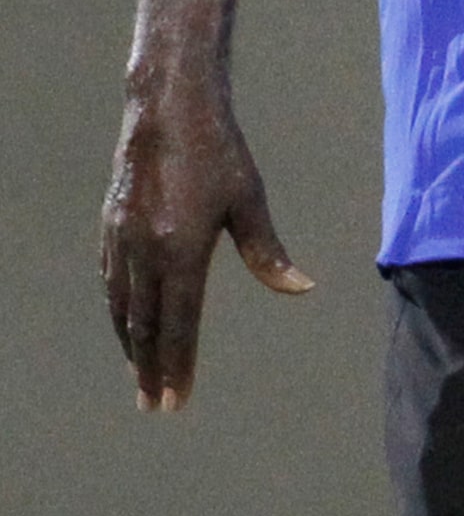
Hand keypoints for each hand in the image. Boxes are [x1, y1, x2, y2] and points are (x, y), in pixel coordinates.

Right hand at [100, 85, 312, 411]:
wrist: (166, 110)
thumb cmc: (218, 152)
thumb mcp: (249, 200)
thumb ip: (268, 252)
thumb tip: (302, 288)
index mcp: (181, 250)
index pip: (179, 324)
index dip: (178, 365)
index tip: (175, 400)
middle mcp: (144, 252)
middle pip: (146, 326)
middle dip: (151, 369)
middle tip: (154, 405)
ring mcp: (121, 241)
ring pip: (122, 309)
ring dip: (132, 346)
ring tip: (142, 375)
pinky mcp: (110, 228)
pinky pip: (111, 283)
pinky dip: (119, 313)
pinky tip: (126, 325)